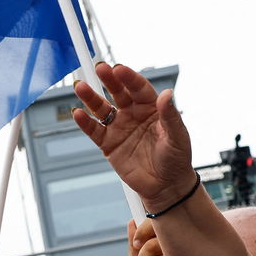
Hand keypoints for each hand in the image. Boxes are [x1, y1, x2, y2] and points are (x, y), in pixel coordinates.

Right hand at [71, 62, 193, 209]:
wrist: (165, 187)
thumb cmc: (176, 160)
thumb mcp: (177, 137)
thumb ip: (170, 115)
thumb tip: (166, 93)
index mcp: (151, 107)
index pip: (138, 88)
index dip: (129, 78)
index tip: (119, 69)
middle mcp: (133, 113)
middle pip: (118, 92)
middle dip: (108, 80)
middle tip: (100, 68)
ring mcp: (119, 127)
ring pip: (102, 109)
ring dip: (91, 98)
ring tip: (80, 87)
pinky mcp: (108, 144)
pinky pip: (94, 130)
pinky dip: (85, 122)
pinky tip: (78, 114)